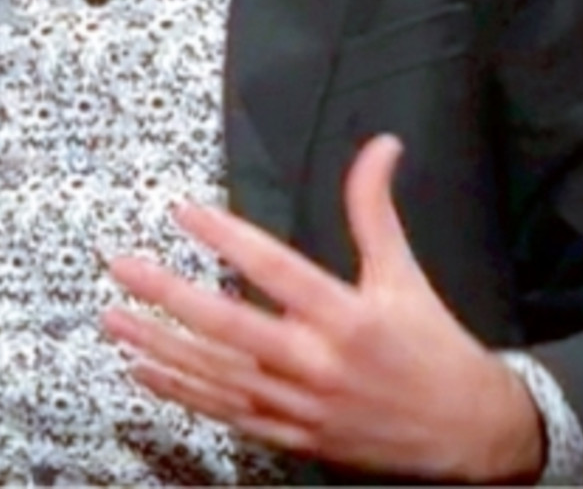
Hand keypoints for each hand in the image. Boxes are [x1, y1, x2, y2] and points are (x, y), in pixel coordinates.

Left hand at [103, 136, 542, 481]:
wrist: (469, 434)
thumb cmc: (432, 344)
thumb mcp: (404, 272)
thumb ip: (376, 210)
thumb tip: (381, 145)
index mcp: (347, 316)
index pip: (275, 268)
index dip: (227, 237)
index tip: (183, 210)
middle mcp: (317, 364)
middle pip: (230, 328)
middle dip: (170, 297)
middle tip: (123, 268)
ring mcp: (300, 406)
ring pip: (217, 375)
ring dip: (162, 347)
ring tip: (114, 318)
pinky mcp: (291, 436)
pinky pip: (226, 412)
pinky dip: (183, 392)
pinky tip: (144, 368)